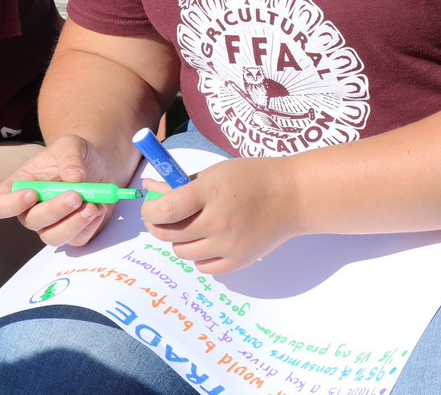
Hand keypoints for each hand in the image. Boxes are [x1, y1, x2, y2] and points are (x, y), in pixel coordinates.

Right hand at [0, 135, 123, 247]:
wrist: (99, 165)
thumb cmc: (75, 154)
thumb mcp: (71, 144)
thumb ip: (69, 156)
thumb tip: (74, 177)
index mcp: (19, 186)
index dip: (9, 205)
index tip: (31, 194)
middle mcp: (30, 210)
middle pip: (31, 221)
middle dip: (54, 210)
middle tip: (76, 195)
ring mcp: (51, 224)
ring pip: (53, 237)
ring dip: (73, 224)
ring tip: (92, 206)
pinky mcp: (73, 233)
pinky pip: (77, 240)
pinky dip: (90, 226)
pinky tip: (99, 208)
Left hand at [140, 156, 298, 274]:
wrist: (291, 197)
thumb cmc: (251, 178)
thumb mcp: (214, 173)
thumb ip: (181, 185)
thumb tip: (149, 188)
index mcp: (210, 192)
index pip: (165, 210)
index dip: (150, 211)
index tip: (151, 208)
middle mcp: (218, 221)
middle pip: (169, 234)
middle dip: (161, 225)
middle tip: (167, 218)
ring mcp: (229, 245)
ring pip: (183, 252)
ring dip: (181, 240)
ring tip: (194, 227)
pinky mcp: (239, 261)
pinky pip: (203, 267)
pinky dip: (200, 256)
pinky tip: (208, 241)